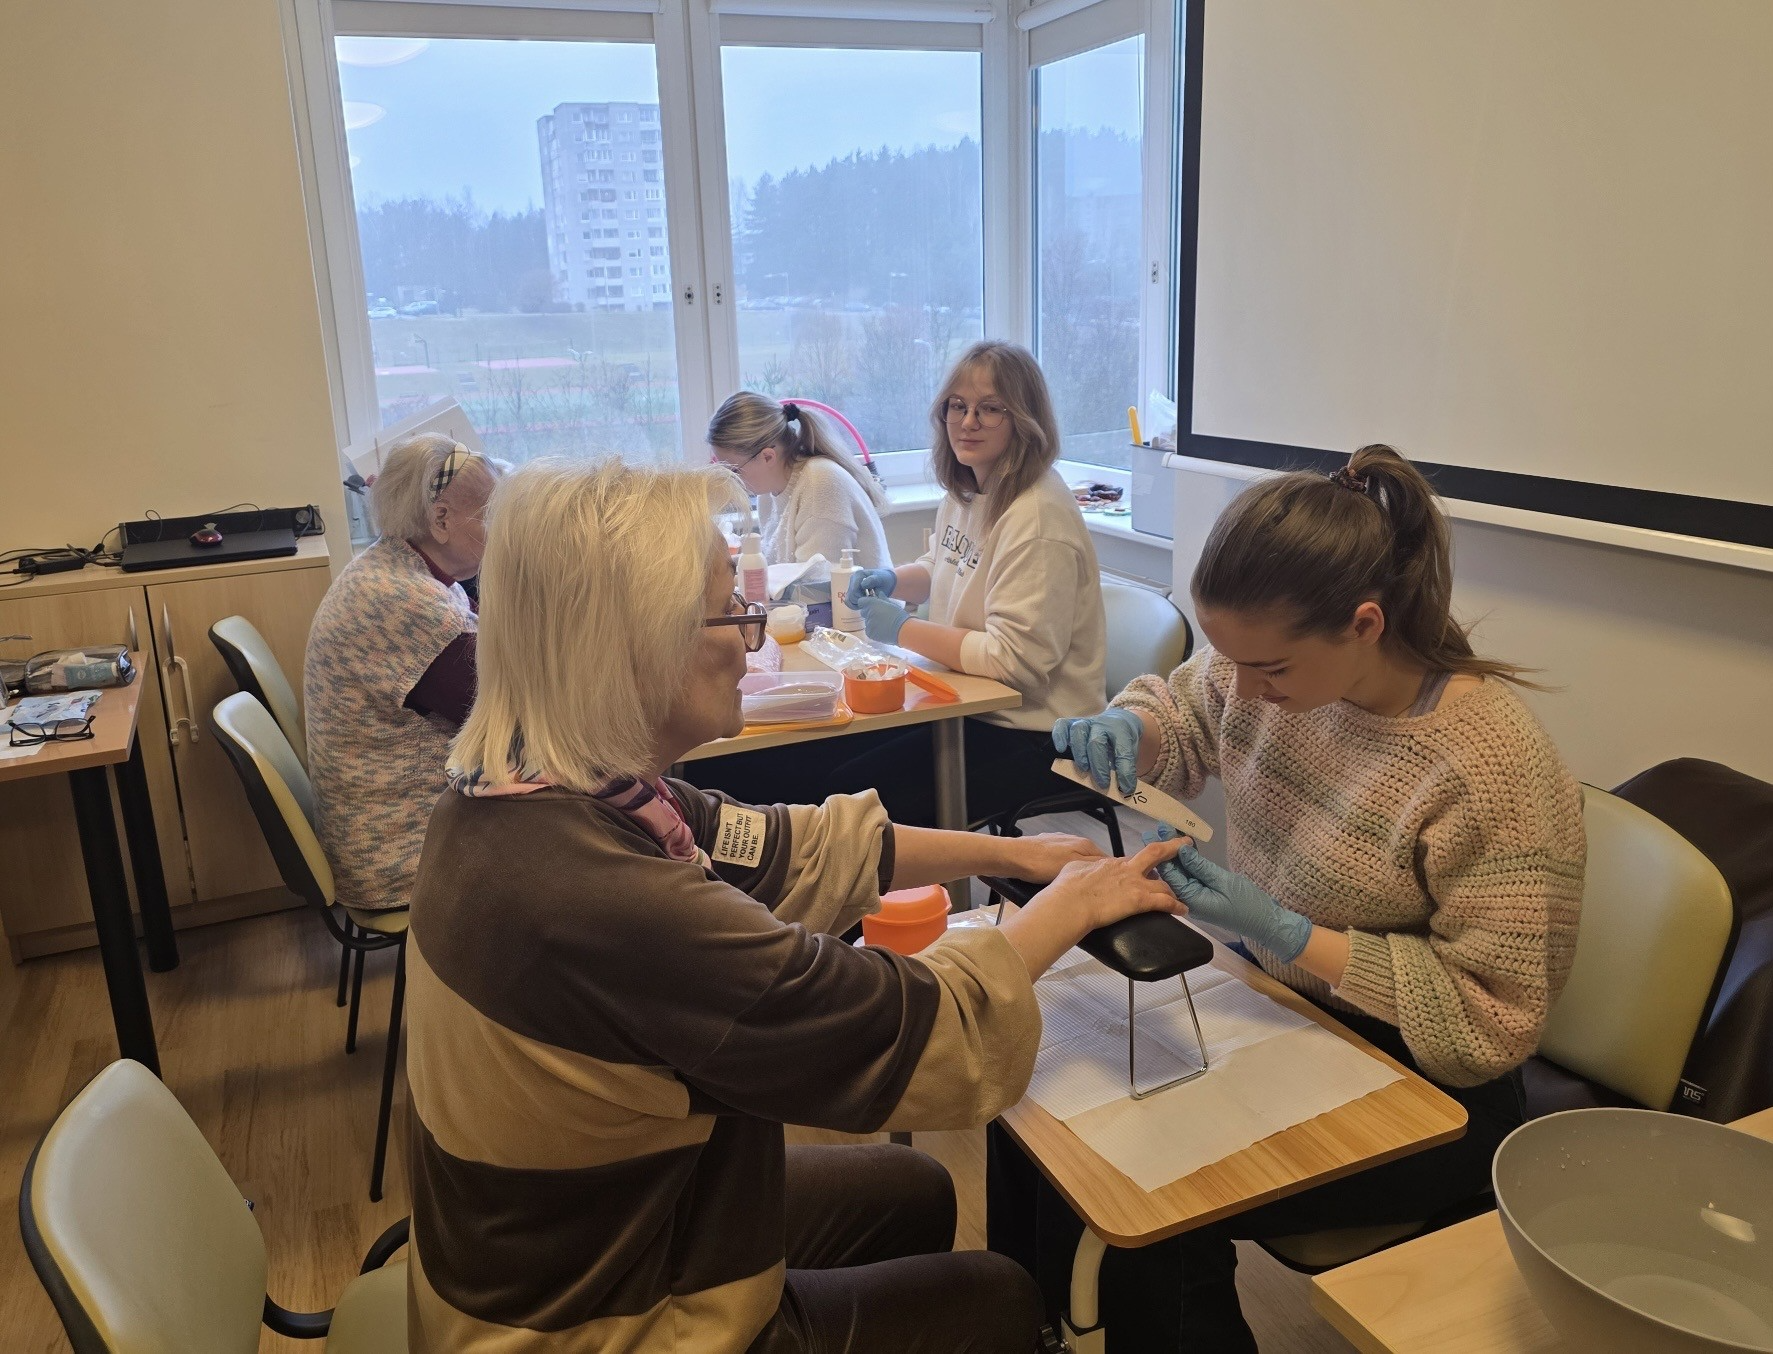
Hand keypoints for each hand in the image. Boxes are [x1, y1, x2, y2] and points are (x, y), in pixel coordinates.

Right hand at [846, 567, 897, 607]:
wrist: (885, 581)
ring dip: (858, 604)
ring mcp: (851, 586)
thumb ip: (873, 580)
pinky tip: (864, 603)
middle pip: (851, 596)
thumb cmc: (884, 580)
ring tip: (868, 601)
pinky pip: (849, 602)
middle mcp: (853, 579)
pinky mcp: (851, 592)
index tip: (872, 597)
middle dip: (861, 601)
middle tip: (872, 599)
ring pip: (849, 600)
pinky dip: (855, 605)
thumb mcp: (881, 579)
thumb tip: (863, 584)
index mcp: (859, 574)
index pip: (854, 591)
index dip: (863, 597)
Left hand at [857, 594, 908, 644]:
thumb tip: (879, 593)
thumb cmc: (898, 615)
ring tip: (883, 625)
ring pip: (867, 622)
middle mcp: (868, 612)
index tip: (871, 606)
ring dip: (872, 622)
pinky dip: (873, 631)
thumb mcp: (891, 604)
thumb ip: (883, 599)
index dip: (865, 603)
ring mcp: (868, 623)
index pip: (861, 601)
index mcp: (872, 603)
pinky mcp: (869, 633)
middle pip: (863, 612)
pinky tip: (882, 630)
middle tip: (879, 616)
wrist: (902, 629)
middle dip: (869, 613)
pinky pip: (868, 630)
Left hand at [1000, 832, 1104, 882]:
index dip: (1108, 875)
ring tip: (1074, 886)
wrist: (1013, 857)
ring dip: (1076, 872)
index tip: (1107, 889)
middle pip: (1091, 860)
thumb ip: (1094, 866)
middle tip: (1090, 891)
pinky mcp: (1046, 847)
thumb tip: (1113, 866)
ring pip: (1075, 860)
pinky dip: (1062, 869)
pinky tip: (1057, 878)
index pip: (1107, 860)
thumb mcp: (1073, 867)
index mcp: (1085, 844)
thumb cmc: (1041, 865)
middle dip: (1092, 874)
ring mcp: (1059, 842)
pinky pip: (1061, 860)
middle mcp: (1074, 840)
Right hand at [1027, 838, 1183, 934]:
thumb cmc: (1067, 887)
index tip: (1149, 862)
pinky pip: (1164, 902)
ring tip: (1181, 895)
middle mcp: (1128, 870)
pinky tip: (1183, 909)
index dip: (1143, 861)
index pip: (1133, 859)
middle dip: (1172, 847)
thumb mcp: (1075, 867)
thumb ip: (1085, 867)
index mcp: (1112, 863)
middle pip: (1155, 853)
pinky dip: (1176, 905)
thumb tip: (1083, 870)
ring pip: (1164, 883)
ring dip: (1173, 889)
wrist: (1071, 902)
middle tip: (1184, 844)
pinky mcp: (1139, 900)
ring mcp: (1135, 884)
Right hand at [1052, 708, 1143, 795]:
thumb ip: (1123, 767)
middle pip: (1096, 742)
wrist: (1119, 720)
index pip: (1122, 751)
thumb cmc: (1122, 741)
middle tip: (1103, 784)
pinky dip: (1059, 737)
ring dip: (1079, 753)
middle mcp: (1103, 724)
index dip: (1124, 772)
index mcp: (1121, 730)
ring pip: (1078, 732)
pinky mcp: (1073, 724)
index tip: (1126, 788)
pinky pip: (1062, 726)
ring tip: (1084, 769)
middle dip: (1099, 766)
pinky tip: (1061, 749)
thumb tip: (1119, 789)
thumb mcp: (1130, 752)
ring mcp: (1087, 722)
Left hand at [1145, 825, 1312, 962]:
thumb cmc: (1247, 904)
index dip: (1163, 852)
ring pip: (1181, 874)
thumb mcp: (1224, 882)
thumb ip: (1201, 867)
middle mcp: (1189, 900)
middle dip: (1166, 851)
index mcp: (1191, 900)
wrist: (1265, 922)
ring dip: (1175, 854)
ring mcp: (1196, 898)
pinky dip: (1187, 863)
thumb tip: (1181, 850)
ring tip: (1167, 832)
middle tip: (1160, 827)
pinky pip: (1191, 878)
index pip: (1171, 875)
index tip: (1157, 832)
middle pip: (1173, 873)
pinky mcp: (1203, 895)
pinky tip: (1183, 849)